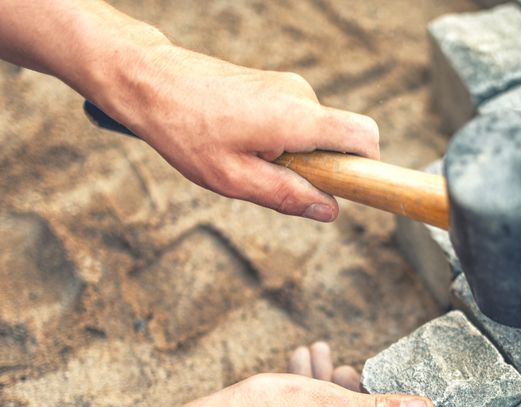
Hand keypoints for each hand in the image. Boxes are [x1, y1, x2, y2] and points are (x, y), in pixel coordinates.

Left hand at [100, 44, 379, 220]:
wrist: (150, 81)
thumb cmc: (186, 130)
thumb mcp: (235, 179)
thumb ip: (287, 196)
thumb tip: (329, 210)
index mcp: (298, 119)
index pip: (364, 136)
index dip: (370, 166)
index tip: (353, 189)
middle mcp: (301, 96)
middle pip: (340, 139)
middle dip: (321, 168)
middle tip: (273, 180)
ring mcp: (288, 86)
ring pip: (314, 132)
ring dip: (295, 155)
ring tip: (245, 159)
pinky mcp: (274, 84)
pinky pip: (296, 120)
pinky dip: (281, 140)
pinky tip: (240, 143)